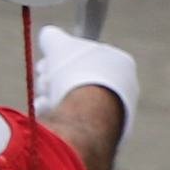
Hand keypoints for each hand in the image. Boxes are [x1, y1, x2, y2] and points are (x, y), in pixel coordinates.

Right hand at [33, 25, 135, 140]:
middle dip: (55, 81)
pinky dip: (63, 118)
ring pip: (76, 102)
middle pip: (78, 80)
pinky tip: (51, 116)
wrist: (89, 115)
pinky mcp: (108, 135)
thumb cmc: (77, 75)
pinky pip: (79, 123)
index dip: (60, 59)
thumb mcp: (60, 45)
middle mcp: (125, 87)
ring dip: (55, 100)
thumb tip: (49, 35)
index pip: (85, 57)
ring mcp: (119, 112)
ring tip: (44, 101)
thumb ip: (54, 37)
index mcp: (120, 62)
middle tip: (43, 83)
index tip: (45, 65)